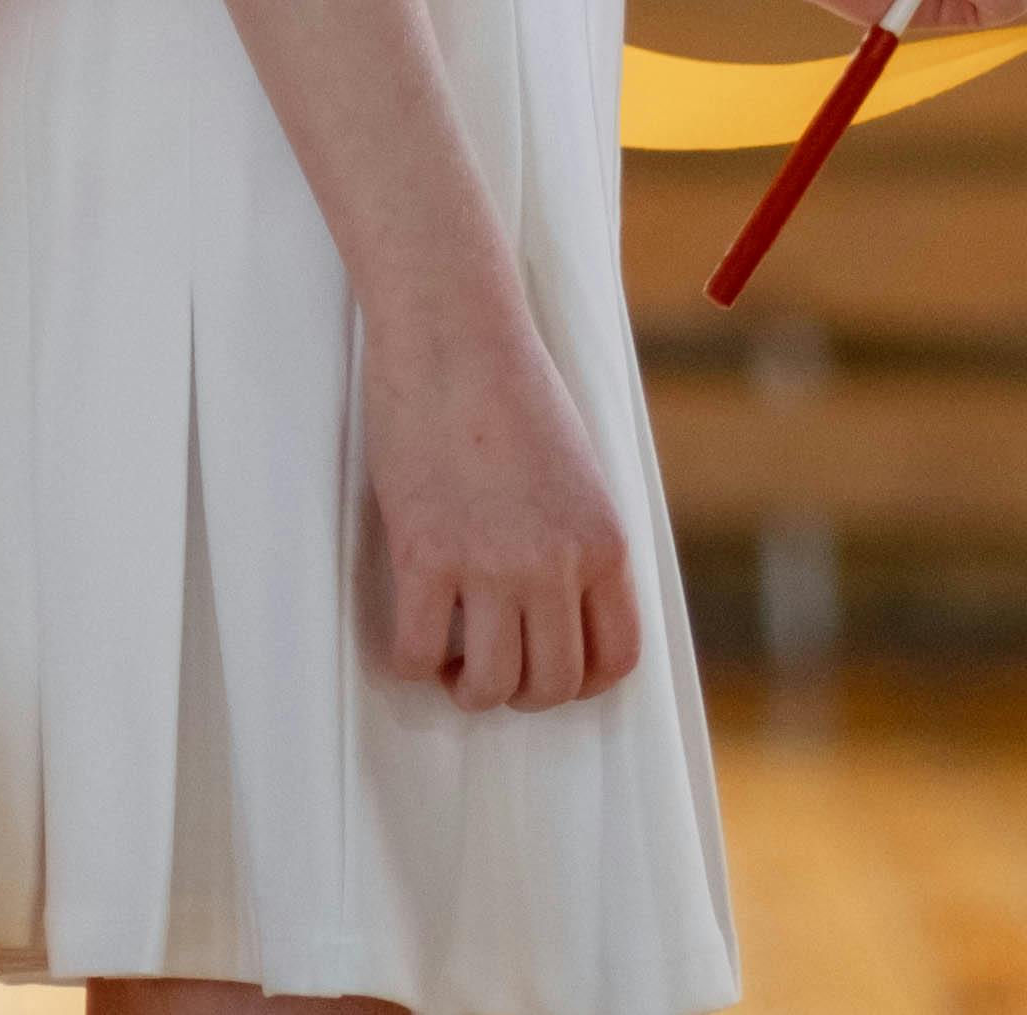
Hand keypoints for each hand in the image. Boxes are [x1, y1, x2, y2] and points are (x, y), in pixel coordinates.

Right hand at [358, 304, 645, 715]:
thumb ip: (577, 538)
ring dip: (468, 689)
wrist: (455, 334)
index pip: (617, 658)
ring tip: (450, 663)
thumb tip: (558, 600)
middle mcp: (556, 564)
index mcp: (604, 543)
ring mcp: (490, 564)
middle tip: (489, 666)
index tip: (549, 668)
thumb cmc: (511, 387)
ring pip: (489, 685)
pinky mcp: (425, 555)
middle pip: (552, 684)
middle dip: (520, 692)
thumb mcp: (579, 470)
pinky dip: (410, 663)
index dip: (582, 682)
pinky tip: (409, 641)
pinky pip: (417, 652)